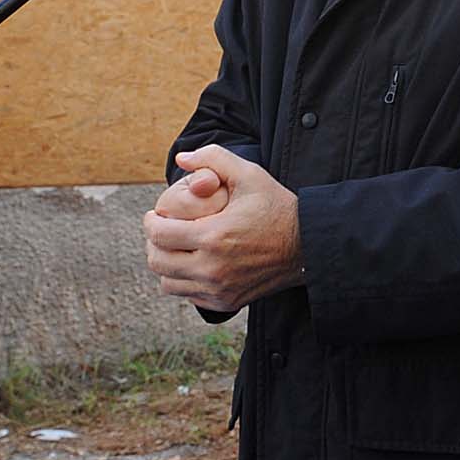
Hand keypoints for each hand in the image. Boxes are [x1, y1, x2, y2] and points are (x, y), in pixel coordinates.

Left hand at [145, 146, 302, 310]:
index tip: (155, 215)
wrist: (308, 245)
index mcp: (213, 236)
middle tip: (162, 230)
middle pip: (158, 261)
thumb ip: (214, 158)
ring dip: (166, 264)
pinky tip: (194, 263)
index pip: (158, 235)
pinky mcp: (226, 302)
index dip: (150, 222)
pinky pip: (188, 295)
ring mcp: (219, 289)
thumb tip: (182, 158)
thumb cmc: (277, 206)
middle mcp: (212, 268)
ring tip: (176, 248)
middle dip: (154, 243)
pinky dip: (184, 280)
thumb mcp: (250, 174)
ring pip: (168, 282)